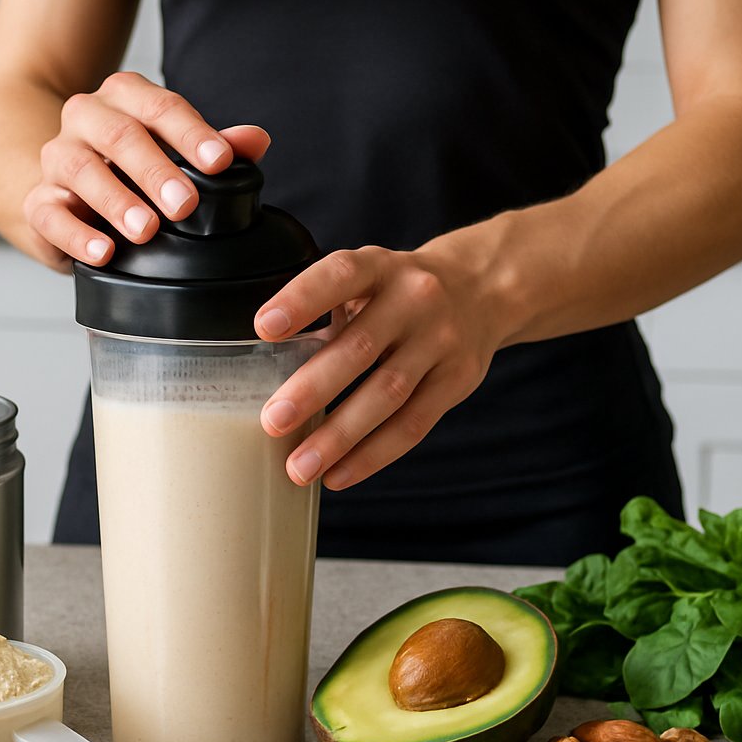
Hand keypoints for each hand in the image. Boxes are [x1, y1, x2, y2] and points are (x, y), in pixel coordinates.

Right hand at [22, 71, 270, 267]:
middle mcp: (86, 118)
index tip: (220, 161)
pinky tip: (103, 252)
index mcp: (124, 97)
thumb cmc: (130, 166)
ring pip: (81, 170)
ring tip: (146, 231)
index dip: (191, 133)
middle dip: (155, 170)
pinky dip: (76, 235)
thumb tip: (257, 140)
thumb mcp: (175, 152)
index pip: (160, 107)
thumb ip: (215, 146)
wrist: (64, 187)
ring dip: (116, 201)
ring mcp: (57, 158)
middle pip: (119, 135)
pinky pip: (50, 214)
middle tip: (186, 204)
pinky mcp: (38, 202)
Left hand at [255, 238, 508, 490]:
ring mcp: (441, 340)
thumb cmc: (397, 291)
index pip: (340, 275)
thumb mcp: (368, 276)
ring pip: (388, 394)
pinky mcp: (457, 379)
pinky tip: (338, 474)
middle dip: (314, 388)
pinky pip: (413, 424)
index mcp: (380, 267)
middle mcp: (414, 299)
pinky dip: (373, 455)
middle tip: (273, 421)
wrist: (481, 290)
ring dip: (340, 436)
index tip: (263, 328)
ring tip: (300, 467)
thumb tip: (259, 363)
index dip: (302, 299)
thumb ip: (326, 307)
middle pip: (362, 347)